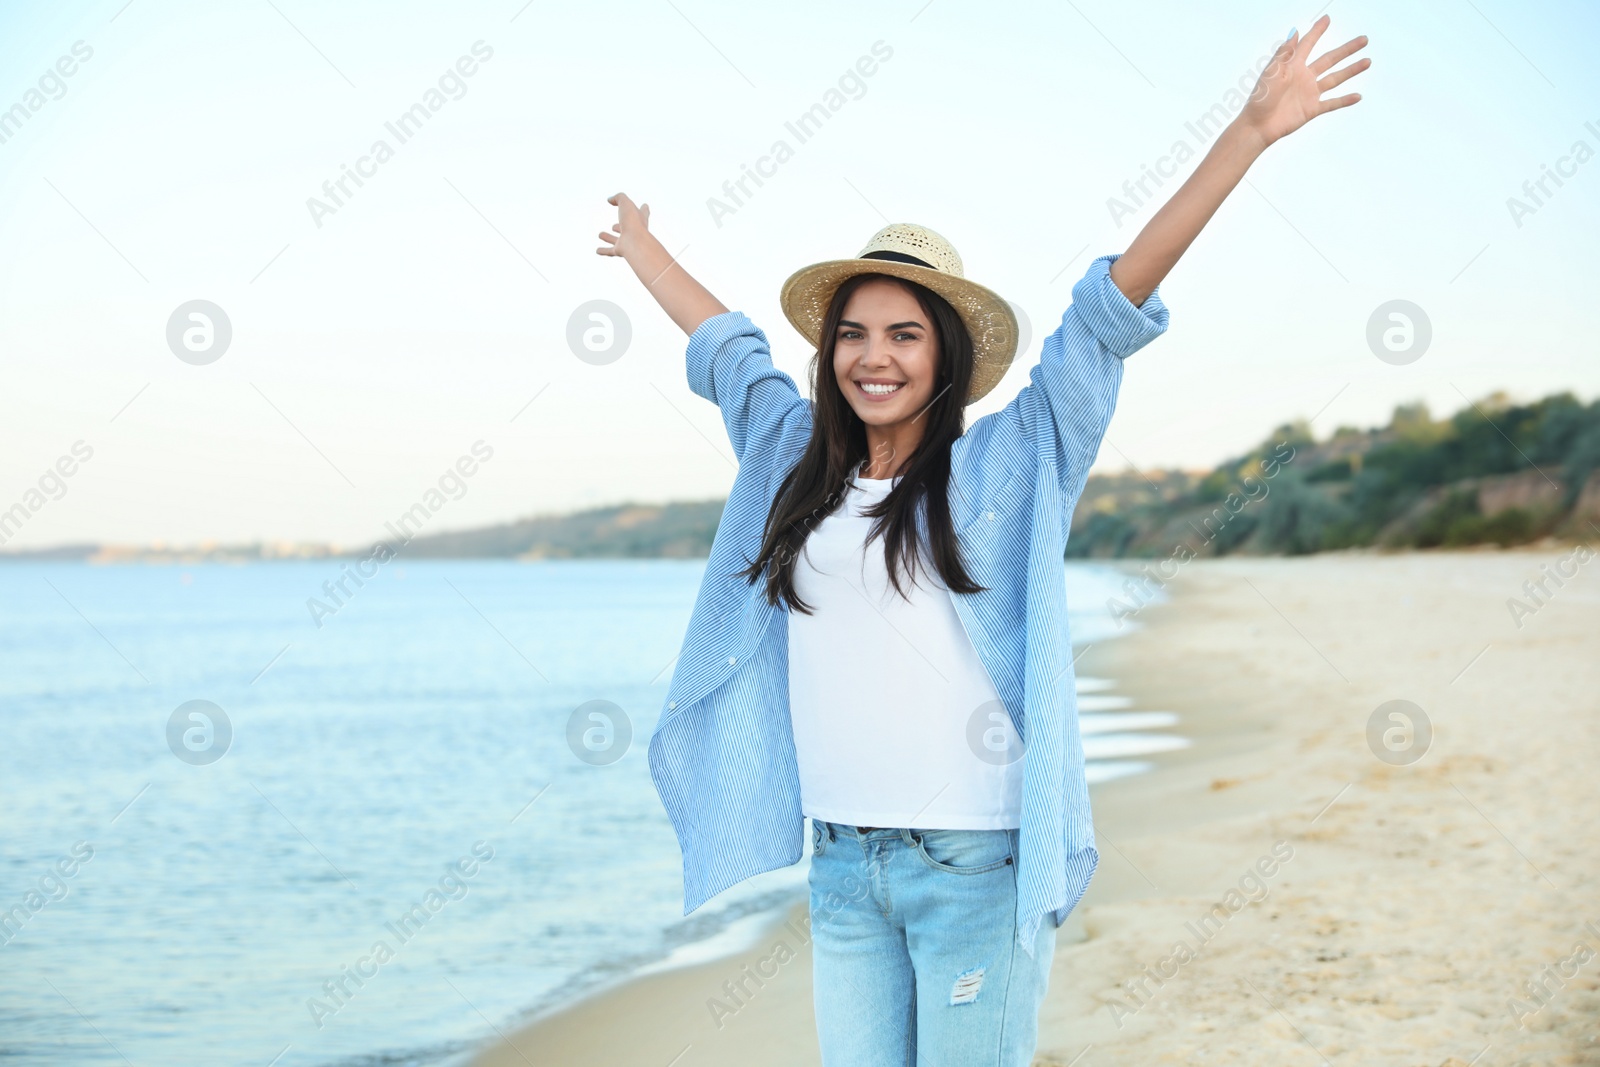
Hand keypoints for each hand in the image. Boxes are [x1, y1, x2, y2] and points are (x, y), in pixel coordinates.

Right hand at [597, 192, 653, 261]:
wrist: (635, 243)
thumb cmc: (633, 221)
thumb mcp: (626, 203)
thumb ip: (619, 197)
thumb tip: (610, 199)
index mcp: (640, 219)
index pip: (643, 212)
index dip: (643, 208)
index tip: (645, 206)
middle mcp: (635, 232)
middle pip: (627, 228)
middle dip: (620, 227)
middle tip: (614, 226)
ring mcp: (628, 242)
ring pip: (617, 240)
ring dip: (609, 238)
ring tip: (600, 235)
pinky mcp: (621, 250)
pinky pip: (611, 251)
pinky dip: (604, 250)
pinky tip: (597, 251)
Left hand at [1236, 15, 1369, 149]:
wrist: (1258, 126)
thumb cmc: (1260, 99)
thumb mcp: (1271, 72)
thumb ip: (1285, 53)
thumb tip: (1294, 32)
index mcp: (1292, 66)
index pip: (1308, 44)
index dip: (1317, 31)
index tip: (1327, 19)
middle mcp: (1304, 77)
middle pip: (1330, 59)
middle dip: (1347, 50)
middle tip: (1364, 39)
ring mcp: (1309, 93)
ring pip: (1335, 79)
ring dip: (1352, 70)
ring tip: (1367, 61)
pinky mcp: (1311, 109)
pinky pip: (1332, 103)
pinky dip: (1345, 100)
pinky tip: (1358, 96)